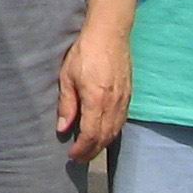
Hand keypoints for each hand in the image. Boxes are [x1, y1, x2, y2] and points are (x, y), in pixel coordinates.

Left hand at [56, 21, 130, 162]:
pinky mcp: (129, 95)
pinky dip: (112, 133)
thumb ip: (67, 105)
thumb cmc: (85, 52)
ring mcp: (124, 101)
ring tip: (90, 150)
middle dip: (91, 152)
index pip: (91, 135)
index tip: (71, 155)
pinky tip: (104, 134)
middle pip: (104, 138)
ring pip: (115, 131)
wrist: (110, 33)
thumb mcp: (68, 77)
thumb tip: (63, 128)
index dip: (81, 149)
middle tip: (79, 158)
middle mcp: (113, 105)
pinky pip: (121, 121)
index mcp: (96, 101)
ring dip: (102, 144)